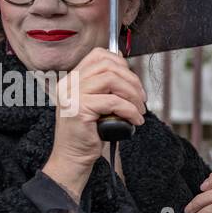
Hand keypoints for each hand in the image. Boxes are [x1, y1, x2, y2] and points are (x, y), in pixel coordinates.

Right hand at [43, 48, 146, 198]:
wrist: (73, 157)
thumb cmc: (90, 133)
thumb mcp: (99, 104)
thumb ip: (106, 85)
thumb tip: (122, 59)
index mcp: (72, 79)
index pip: (98, 55)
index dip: (121, 63)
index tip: (133, 81)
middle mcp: (69, 84)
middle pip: (108, 65)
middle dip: (132, 80)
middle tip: (142, 99)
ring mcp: (72, 95)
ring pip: (112, 80)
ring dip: (133, 95)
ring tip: (139, 111)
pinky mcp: (79, 109)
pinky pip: (113, 102)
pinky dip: (130, 110)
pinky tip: (135, 121)